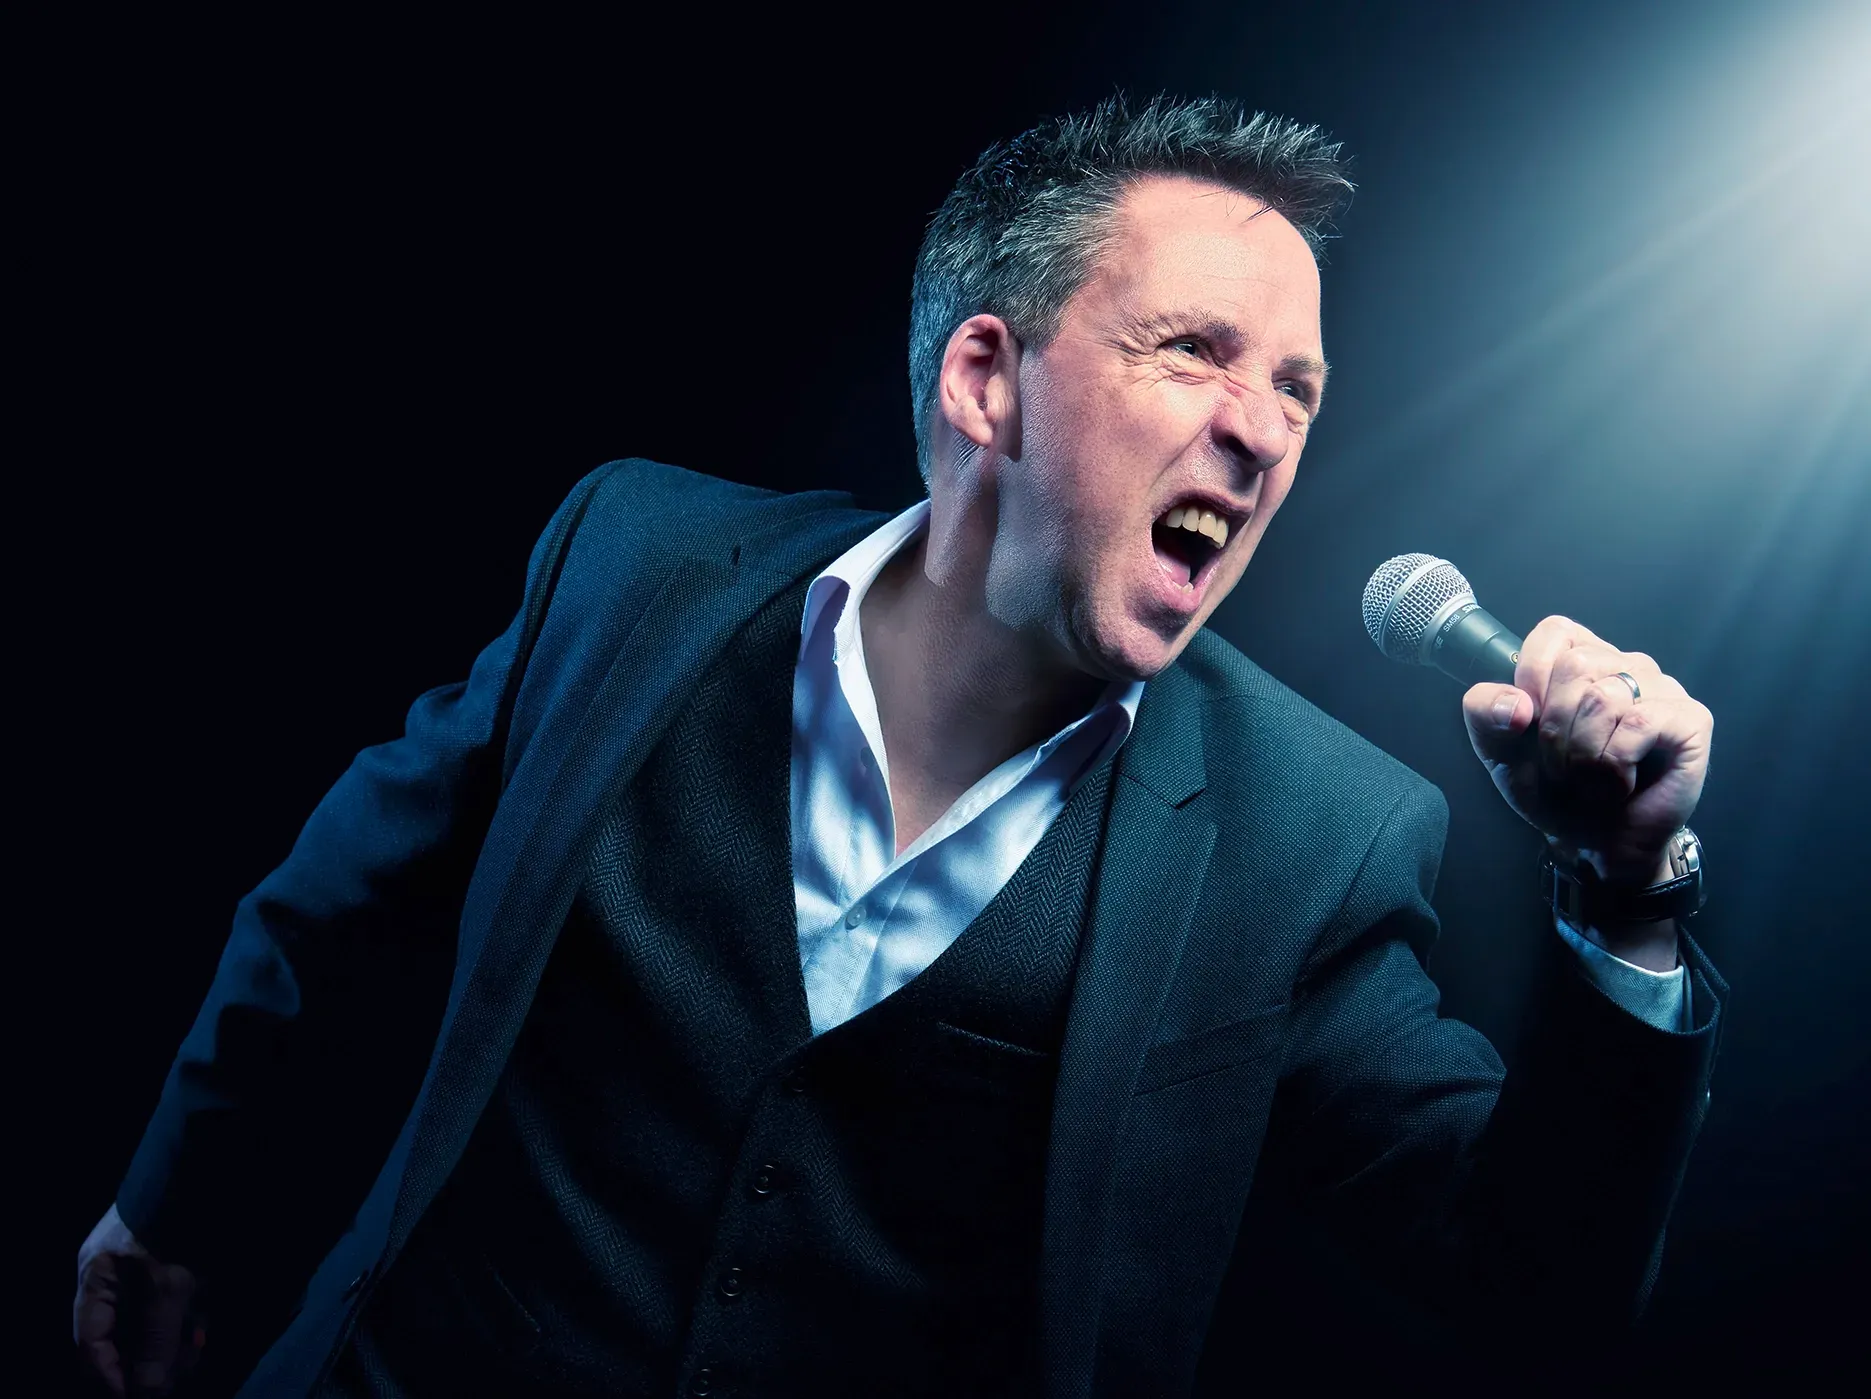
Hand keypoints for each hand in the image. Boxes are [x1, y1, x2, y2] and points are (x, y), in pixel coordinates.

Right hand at [74, 1204, 203, 1396]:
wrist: (216, 1170)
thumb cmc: (179, 1222)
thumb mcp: (168, 1286)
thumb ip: (157, 1339)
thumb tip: (149, 1393)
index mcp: (97, 1277)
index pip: (91, 1342)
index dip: (111, 1375)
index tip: (136, 1396)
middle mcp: (115, 1276)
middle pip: (123, 1336)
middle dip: (150, 1359)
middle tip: (177, 1370)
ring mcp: (145, 1270)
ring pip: (152, 1324)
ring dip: (173, 1343)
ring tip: (194, 1347)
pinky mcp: (178, 1265)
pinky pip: (174, 1307)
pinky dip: (188, 1321)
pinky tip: (202, 1327)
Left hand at [1461, 615, 1712, 885]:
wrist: (1593, 843)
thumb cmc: (1554, 790)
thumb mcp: (1499, 751)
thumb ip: (1485, 712)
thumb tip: (1516, 703)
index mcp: (1582, 657)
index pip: (1555, 632)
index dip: (1533, 679)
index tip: (1532, 725)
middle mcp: (1626, 664)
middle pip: (1575, 667)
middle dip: (1555, 732)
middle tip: (1566, 764)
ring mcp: (1663, 689)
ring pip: (1604, 698)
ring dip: (1583, 755)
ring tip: (1591, 777)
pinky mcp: (1691, 720)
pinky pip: (1639, 725)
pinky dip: (1614, 765)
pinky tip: (1621, 783)